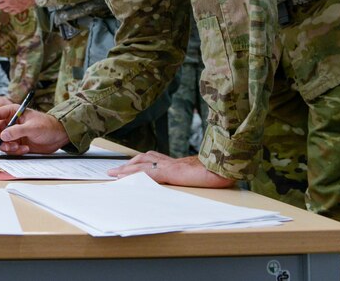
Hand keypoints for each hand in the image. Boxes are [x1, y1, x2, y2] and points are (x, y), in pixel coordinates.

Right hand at [0, 106, 68, 153]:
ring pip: (1, 142)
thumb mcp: (33, 127)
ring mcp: (13, 133)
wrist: (58, 136)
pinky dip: (15, 151)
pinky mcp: (17, 143)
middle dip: (0, 140)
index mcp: (13, 112)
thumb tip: (3, 135)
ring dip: (8, 147)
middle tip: (8, 146)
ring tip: (19, 147)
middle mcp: (11, 122)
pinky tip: (26, 148)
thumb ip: (17, 131)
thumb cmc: (48, 126)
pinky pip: (9, 149)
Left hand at [108, 152, 236, 187]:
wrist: (226, 167)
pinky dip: (136, 176)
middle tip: (114, 171)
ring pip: (142, 165)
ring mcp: (170, 166)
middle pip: (143, 159)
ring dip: (127, 170)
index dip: (139, 162)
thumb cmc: (217, 171)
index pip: (153, 159)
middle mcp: (171, 162)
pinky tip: (126, 179)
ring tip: (115, 174)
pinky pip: (149, 174)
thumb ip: (192, 176)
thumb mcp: (201, 175)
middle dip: (127, 165)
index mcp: (177, 163)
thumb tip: (193, 181)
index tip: (128, 166)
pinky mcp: (172, 172)